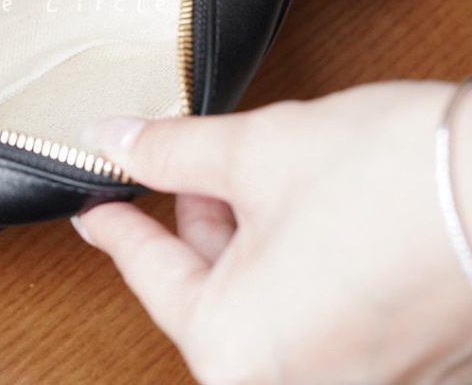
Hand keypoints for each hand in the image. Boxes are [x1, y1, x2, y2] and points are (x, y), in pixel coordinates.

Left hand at [73, 81, 471, 383]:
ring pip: (268, 301)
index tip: (98, 214)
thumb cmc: (402, 181)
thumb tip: (114, 142)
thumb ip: (169, 152)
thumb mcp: (255, 151)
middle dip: (199, 221)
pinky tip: (316, 213)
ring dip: (253, 239)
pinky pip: (322, 315)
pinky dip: (303, 266)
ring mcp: (360, 382)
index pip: (149, 276)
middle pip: (211, 293)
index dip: (118, 229)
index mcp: (237, 351)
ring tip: (266, 176)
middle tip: (197, 167)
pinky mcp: (406, 366)